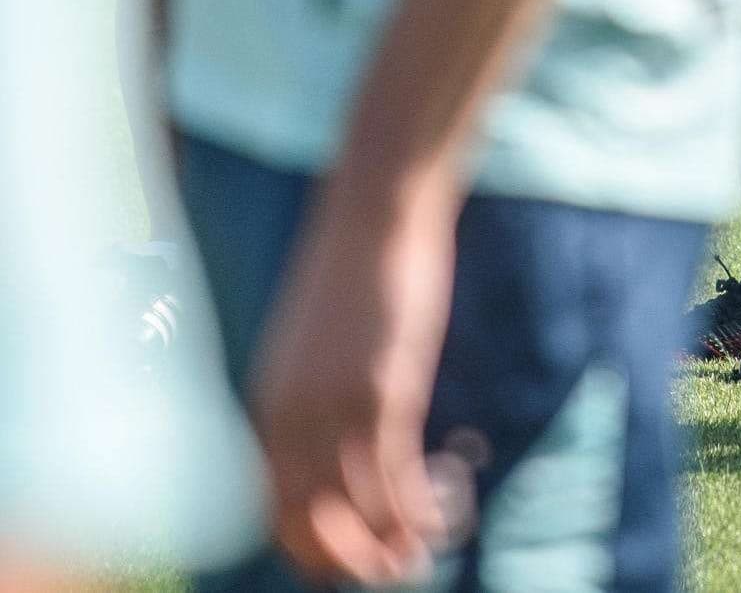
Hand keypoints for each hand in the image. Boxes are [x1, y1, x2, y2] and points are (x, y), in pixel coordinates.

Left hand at [250, 178, 459, 585]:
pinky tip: (444, 514)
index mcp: (267, 408)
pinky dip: (418, 511)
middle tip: (393, 569)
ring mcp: (334, 408)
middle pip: (307, 526)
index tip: (354, 554)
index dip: (313, 547)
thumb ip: (317, 396)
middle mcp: (289, 419)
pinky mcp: (382, 393)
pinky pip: (395, 479)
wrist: (376, 213)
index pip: (275, 509)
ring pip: (357, 512)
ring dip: (392, 546)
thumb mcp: (320, 346)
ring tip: (424, 553)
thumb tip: (338, 439)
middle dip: (349, 562)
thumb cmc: (354, 273)